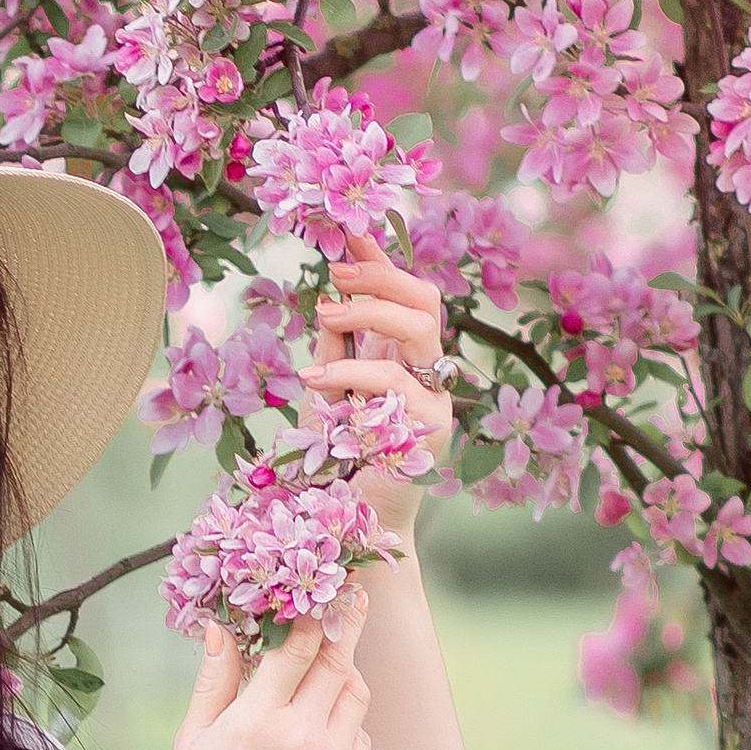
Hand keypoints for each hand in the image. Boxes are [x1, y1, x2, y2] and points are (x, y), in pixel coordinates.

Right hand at [161, 606, 371, 749]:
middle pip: (338, 663)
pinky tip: (316, 738)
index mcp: (256, 721)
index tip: (327, 590)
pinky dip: (346, 726)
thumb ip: (213, 680)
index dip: (313, 613)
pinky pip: (362, 738)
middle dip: (342, 630)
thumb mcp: (192, 741)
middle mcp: (302, 738)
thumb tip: (221, 626)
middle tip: (352, 602)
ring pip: (356, 696)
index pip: (298, 647)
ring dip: (344, 677)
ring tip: (324, 677)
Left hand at [305, 233, 454, 535]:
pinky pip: (394, 385)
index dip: (380, 258)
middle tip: (335, 271)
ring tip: (323, 312)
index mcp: (402, 357)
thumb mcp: (326, 384)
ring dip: (369, 314)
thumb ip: (334, 339)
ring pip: (420, 332)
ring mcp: (434, 400)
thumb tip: (330, 284)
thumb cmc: (334, 457)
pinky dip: (351, 374)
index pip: (403, 293)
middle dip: (382, 275)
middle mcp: (425, 373)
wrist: (346, 520)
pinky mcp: (430, 431)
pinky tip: (315, 377)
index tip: (349, 229)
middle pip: (426, 300)